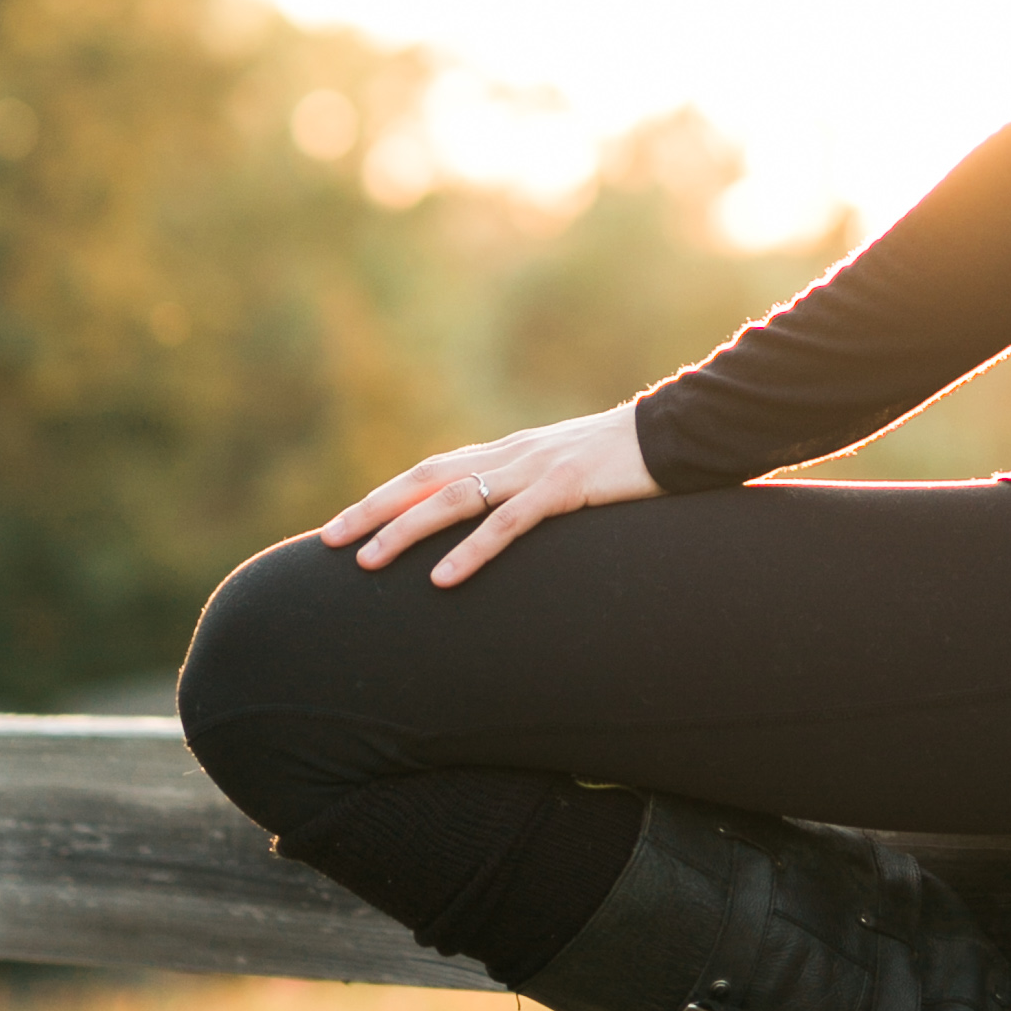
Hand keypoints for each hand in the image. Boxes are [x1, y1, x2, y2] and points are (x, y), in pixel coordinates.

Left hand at [321, 400, 660, 583]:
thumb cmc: (628, 461)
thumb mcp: (568, 475)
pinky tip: (444, 579)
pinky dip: (473, 550)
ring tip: (368, 561)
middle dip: (373, 510)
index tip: (342, 526)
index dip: (384, 497)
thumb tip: (499, 524)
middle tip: (328, 543)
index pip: (430, 472)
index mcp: (508, 454)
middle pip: (424, 480)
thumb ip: (531, 492)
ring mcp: (536, 469)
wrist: (682, 431)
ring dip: (406, 530)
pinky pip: (509, 522)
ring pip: (455, 499)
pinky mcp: (566, 487)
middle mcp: (511, 456)